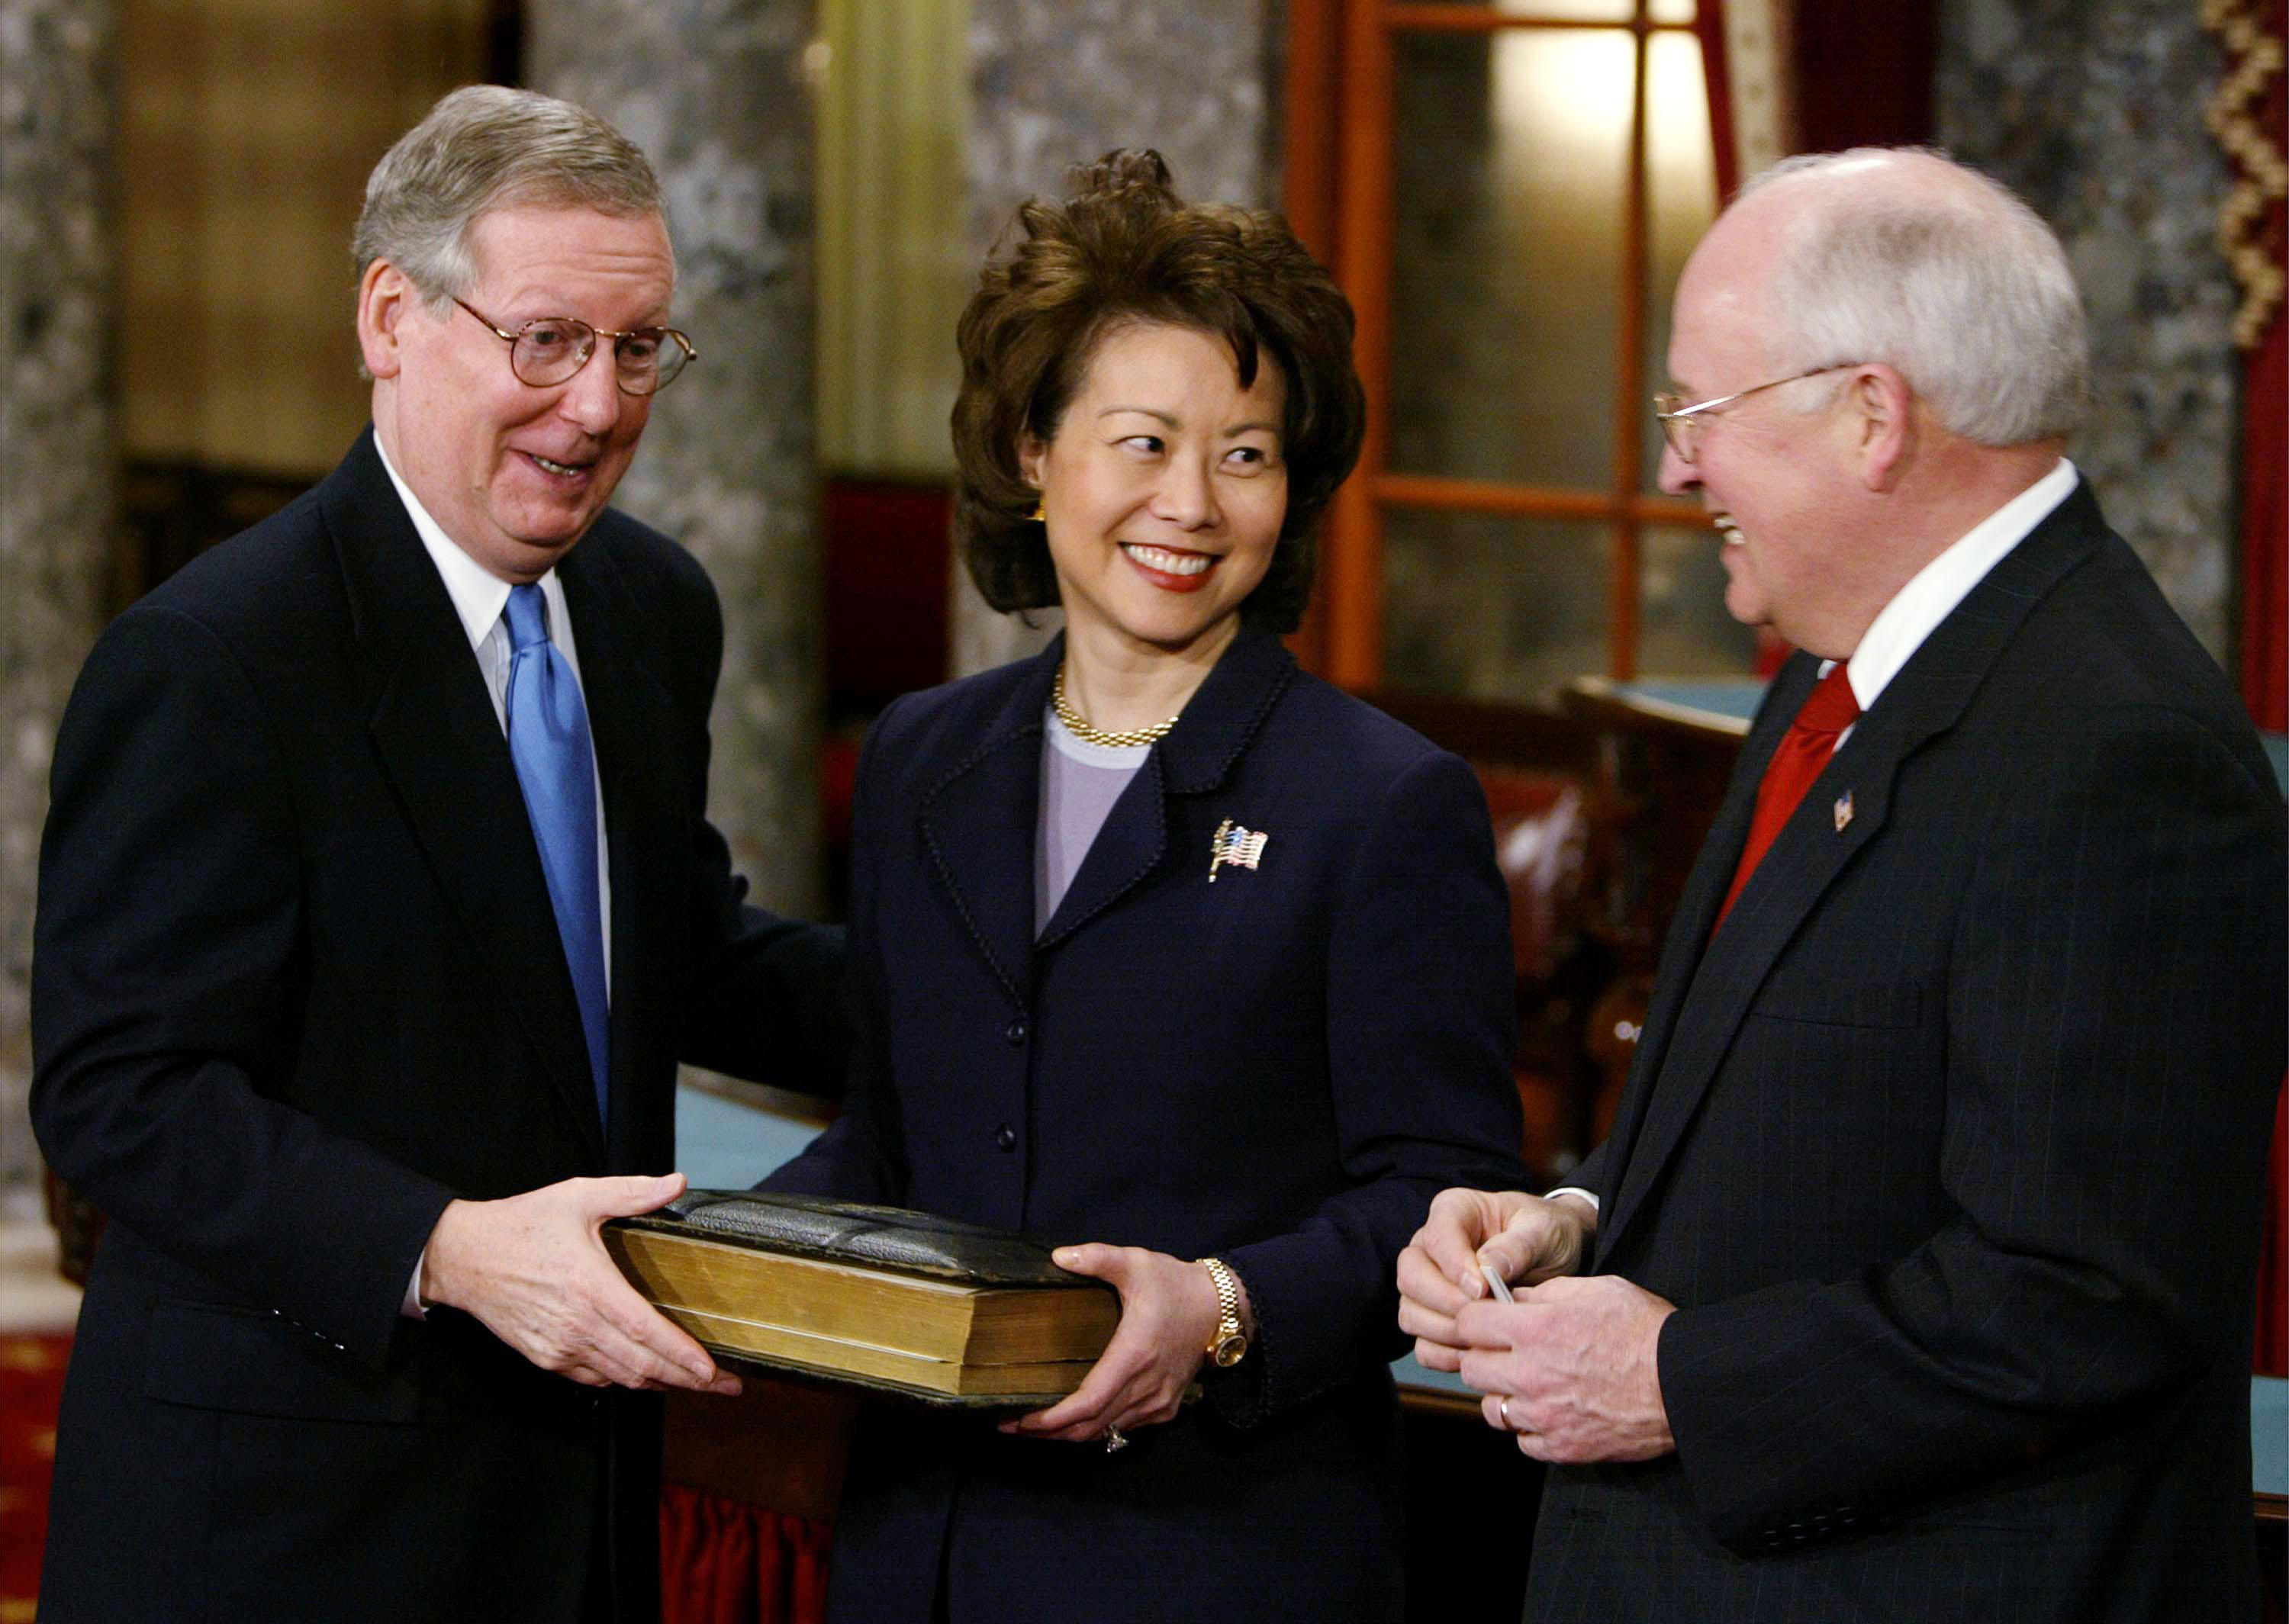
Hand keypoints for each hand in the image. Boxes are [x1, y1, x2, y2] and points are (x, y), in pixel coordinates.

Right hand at [420, 1172, 740, 1395]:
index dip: (683, 1357)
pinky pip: (594, 1378)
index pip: (647, 1333)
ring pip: (621, 1378)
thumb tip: (676, 1183)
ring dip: (660, 1384)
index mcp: (591, 1287)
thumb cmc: (521, 1225)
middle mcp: (577, 1325)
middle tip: (724, 1386)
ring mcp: (559, 1347)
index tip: (714, 1371)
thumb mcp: (579, 1197)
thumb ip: (632, 1193)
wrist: (463, 1257)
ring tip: (693, 1382)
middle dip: (688, 1381)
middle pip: (643, 1367)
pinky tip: (645, 1373)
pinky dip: (625, 1379)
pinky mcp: (545, 1357)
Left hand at [1001, 1244, 1224, 1443]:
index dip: (1050, 1420)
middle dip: (1047, 1433)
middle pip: (1089, 1428)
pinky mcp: (1165, 1407)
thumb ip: (1098, 1258)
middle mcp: (1145, 1389)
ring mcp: (1157, 1404)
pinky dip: (1094, 1429)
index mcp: (1133, 1356)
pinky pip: (1122, 1428)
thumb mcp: (1137, 1263)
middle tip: (1010, 1425)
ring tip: (1033, 1424)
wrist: (1221, 1308)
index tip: (1018, 1419)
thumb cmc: (1175, 1285)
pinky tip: (1072, 1418)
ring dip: (1068, 1434)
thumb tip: (1058, 1256)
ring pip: (1105, 1432)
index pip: (1086, 1404)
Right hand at [1396, 1187, 1593, 1371]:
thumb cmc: (1547, 1233)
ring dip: (1443, 1332)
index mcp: (1453, 1211)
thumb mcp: (1542, 1230)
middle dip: (1444, 1303)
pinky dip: (1443, 1354)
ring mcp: (1428, 1283)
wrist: (1557, 1255)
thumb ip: (1518, 1245)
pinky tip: (1475, 1354)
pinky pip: (1422, 1342)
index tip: (1483, 1290)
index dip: (1454, 1266)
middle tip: (1482, 1317)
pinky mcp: (1435, 1317)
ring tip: (1483, 1336)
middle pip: (1411, 1276)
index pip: (1437, 1237)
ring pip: (1410, 1311)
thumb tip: (1488, 1268)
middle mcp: (1431, 1246)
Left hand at [1452, 1275, 1674, 1463]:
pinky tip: (1550, 1412)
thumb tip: (1514, 1297)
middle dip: (1482, 1357)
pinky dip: (1530, 1429)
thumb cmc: (1646, 1330)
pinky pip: (1523, 1441)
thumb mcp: (1597, 1290)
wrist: (1685, 1384)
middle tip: (1504, 1353)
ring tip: (1528, 1385)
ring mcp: (1544, 1416)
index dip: (1473, 1319)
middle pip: (1470, 1368)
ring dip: (1503, 1395)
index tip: (1483, 1321)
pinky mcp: (1563, 1447)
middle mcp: (1530, 1374)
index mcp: (1535, 1329)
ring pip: (1492, 1409)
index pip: (1468, 1323)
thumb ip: (1547, 1293)